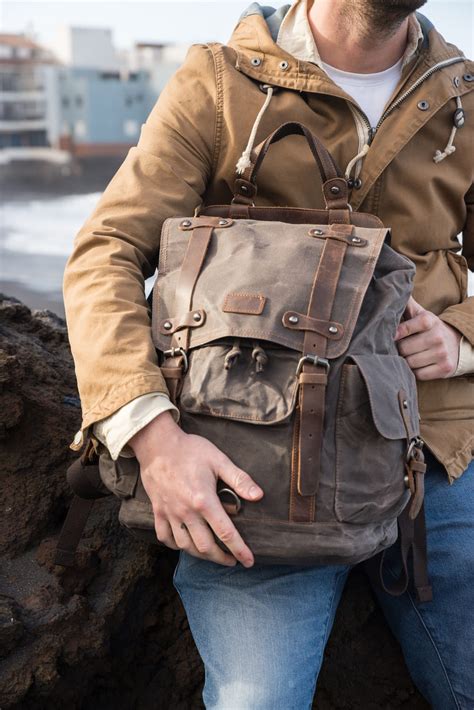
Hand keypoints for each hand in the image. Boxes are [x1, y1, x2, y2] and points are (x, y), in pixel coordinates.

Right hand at [128, 410, 263, 566]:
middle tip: (232, 560)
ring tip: (213, 554)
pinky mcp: (157, 511)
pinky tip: (186, 544)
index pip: (226, 533)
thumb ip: (239, 479)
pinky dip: (176, 546)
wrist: (157, 444)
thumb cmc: (190, 450)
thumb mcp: (219, 460)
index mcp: (204, 501)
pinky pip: (165, 538)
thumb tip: (259, 496)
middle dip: (221, 558)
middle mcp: (186, 512)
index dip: (240, 549)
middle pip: (205, 547)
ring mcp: (169, 513)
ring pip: (185, 546)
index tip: (248, 562)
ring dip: (201, 555)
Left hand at [394, 296, 460, 379]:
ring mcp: (442, 353)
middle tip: (398, 349)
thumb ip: (406, 305)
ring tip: (407, 356)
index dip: (395, 334)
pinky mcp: (444, 368)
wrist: (455, 343)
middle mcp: (437, 337)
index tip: (390, 337)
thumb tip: (393, 291)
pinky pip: (419, 374)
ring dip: (405, 361)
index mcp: (429, 321)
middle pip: (404, 349)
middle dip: (398, 350)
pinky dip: (414, 372)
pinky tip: (417, 365)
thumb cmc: (430, 329)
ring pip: (410, 363)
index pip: (406, 328)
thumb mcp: (421, 314)